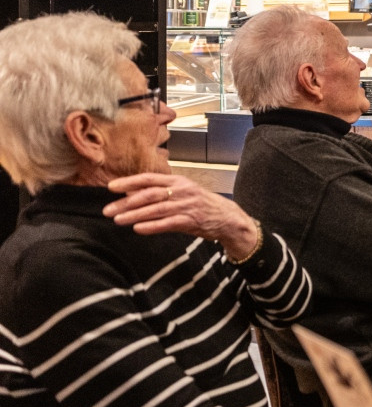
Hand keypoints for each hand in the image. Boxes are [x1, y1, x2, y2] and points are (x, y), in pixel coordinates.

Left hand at [103, 173, 259, 261]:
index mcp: (178, 181)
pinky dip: (151, 226)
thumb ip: (160, 192)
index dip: (129, 182)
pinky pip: (167, 223)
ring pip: (156, 209)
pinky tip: (138, 228)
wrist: (227, 217)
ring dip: (134, 215)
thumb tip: (131, 193)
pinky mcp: (191, 221)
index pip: (149, 178)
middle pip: (149, 195)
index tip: (111, 187)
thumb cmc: (201, 204)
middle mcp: (182, 191)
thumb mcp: (182, 192)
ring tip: (118, 220)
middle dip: (126, 202)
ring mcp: (187, 205)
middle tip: (108, 210)